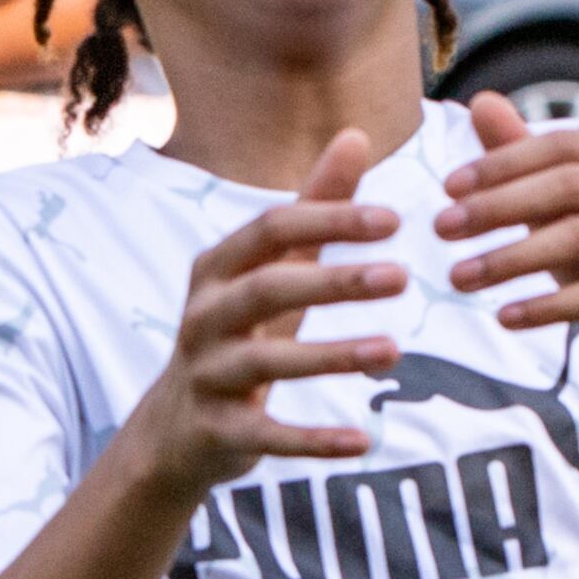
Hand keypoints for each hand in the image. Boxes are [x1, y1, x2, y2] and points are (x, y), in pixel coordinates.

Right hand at [125, 128, 403, 498]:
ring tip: (394, 350)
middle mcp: (202, 316)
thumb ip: (315, 210)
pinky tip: (364, 442)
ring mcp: (205, 374)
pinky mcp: (215, 430)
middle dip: (334, 282)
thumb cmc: (237, 336)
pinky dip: (313, 440)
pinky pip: (266, 434)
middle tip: (403, 277)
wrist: (175, 432)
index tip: (395, 221)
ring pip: (266, 360)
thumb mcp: (271, 272)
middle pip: (266, 288)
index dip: (329, 221)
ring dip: (331, 355)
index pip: (271, 228)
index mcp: (217, 269)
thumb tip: (358, 137)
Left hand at [437, 92, 578, 403]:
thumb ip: (525, 158)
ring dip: (509, 259)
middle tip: (440, 228)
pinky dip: (544, 306)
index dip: (502, 164)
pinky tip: (504, 318)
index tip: (446, 190)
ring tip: (457, 277)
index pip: (564, 146)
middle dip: (497, 207)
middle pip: (570, 186)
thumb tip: (480, 100)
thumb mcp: (562, 211)